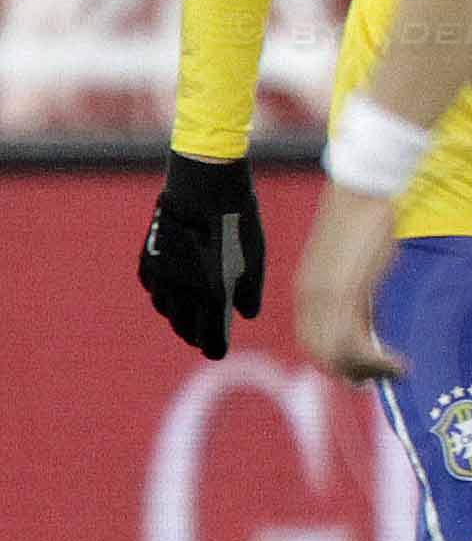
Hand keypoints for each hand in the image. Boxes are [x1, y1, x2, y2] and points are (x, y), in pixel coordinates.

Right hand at [137, 151, 265, 357]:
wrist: (203, 188)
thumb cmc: (237, 223)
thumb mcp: (254, 258)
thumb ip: (250, 291)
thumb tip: (246, 314)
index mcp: (211, 296)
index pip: (208, 336)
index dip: (212, 346)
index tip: (215, 352)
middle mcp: (180, 292)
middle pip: (182, 324)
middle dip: (193, 333)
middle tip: (200, 338)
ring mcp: (161, 276)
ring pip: (166, 306)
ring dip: (176, 315)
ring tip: (186, 318)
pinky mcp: (149, 258)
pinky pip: (154, 285)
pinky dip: (162, 293)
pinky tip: (169, 292)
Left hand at [293, 184, 403, 383]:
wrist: (364, 189)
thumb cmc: (365, 215)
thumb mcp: (353, 260)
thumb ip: (353, 287)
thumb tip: (367, 310)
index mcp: (308, 288)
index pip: (313, 340)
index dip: (336, 361)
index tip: (362, 372)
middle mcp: (309, 298)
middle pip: (323, 354)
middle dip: (352, 373)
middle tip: (381, 380)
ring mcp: (324, 298)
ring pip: (338, 356)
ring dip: (368, 372)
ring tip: (396, 373)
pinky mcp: (345, 295)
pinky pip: (356, 345)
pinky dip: (378, 363)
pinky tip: (400, 363)